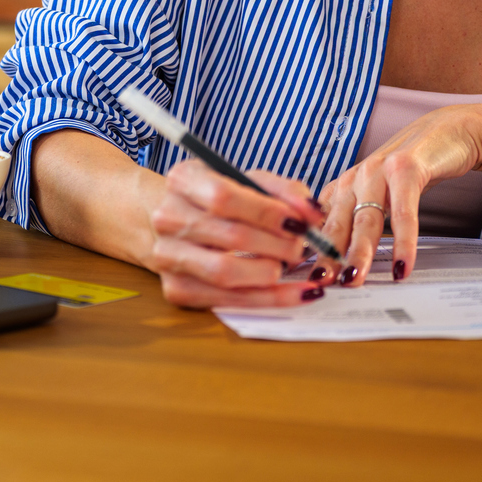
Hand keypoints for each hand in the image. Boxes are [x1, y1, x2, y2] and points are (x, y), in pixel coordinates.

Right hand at [143, 159, 334, 309]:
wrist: (178, 224)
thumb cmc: (219, 200)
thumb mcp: (248, 182)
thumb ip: (284, 192)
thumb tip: (313, 214)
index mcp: (184, 181)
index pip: (224, 197)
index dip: (266, 212)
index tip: (299, 223)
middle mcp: (168, 218)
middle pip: (230, 236)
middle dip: (277, 245)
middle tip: (301, 247)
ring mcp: (168, 256)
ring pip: (225, 273)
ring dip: (270, 273)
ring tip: (290, 265)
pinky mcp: (176, 290)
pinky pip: (226, 301)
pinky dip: (268, 300)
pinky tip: (296, 294)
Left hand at [316, 104, 481, 285]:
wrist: (451, 132)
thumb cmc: (413, 170)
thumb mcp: (379, 193)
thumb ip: (358, 219)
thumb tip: (339, 261)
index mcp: (344, 186)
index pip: (319, 224)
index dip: (309, 250)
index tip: (301, 277)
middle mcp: (355, 178)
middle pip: (337, 225)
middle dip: (326, 257)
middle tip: (318, 284)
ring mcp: (379, 171)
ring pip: (366, 221)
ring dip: (359, 254)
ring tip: (354, 280)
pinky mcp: (407, 169)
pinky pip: (403, 213)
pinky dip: (404, 242)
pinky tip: (403, 265)